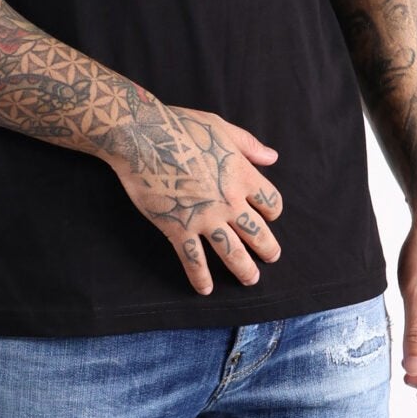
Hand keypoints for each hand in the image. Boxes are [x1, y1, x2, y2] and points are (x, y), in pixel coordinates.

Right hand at [108, 103, 283, 292]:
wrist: (143, 138)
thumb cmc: (181, 127)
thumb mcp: (221, 127)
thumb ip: (249, 145)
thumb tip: (273, 157)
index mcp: (242, 175)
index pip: (270, 202)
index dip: (273, 212)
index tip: (269, 217)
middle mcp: (229, 201)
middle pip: (257, 233)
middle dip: (268, 249)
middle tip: (271, 257)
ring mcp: (204, 218)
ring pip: (232, 253)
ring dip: (244, 270)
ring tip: (251, 280)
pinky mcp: (178, 228)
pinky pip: (193, 260)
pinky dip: (201, 278)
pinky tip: (206, 289)